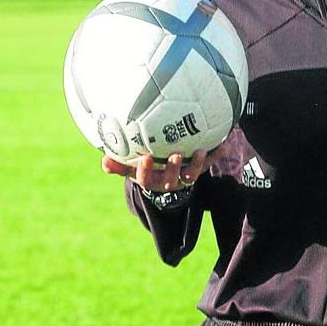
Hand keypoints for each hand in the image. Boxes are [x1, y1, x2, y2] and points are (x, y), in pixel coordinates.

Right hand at [102, 149, 221, 191]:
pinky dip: (216, 155)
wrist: (166, 178)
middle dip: (174, 168)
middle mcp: (169, 181)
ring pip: (192, 174)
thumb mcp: (131, 167)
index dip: (145, 170)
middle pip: (172, 179)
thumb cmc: (146, 168)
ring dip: (198, 164)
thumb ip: (118, 165)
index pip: (146, 178)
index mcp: (151, 180)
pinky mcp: (199, 170)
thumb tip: (103, 161)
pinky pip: (209, 164)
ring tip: (202, 151)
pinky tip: (223, 144)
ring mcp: (184, 176)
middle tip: (176, 155)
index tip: (145, 157)